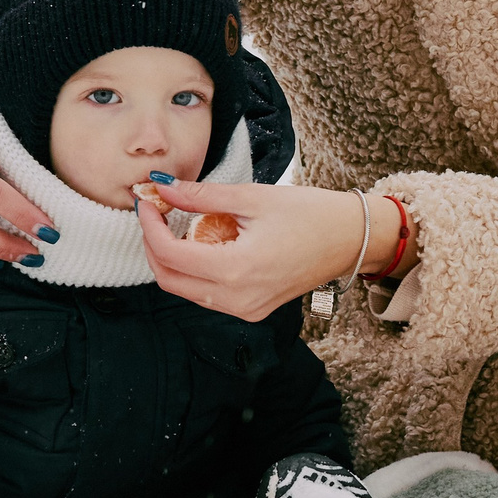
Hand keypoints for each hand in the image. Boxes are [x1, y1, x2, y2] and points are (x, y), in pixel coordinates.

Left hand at [136, 178, 402, 321]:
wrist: (350, 240)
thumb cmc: (310, 214)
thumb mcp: (252, 197)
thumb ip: (201, 195)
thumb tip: (162, 187)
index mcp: (236, 270)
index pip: (168, 254)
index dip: (149, 225)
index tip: (147, 201)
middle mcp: (237, 299)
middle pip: (168, 279)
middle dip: (153, 244)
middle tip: (156, 212)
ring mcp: (245, 309)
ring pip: (185, 290)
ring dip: (172, 258)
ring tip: (180, 224)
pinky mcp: (252, 310)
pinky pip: (207, 295)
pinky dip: (195, 270)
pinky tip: (205, 243)